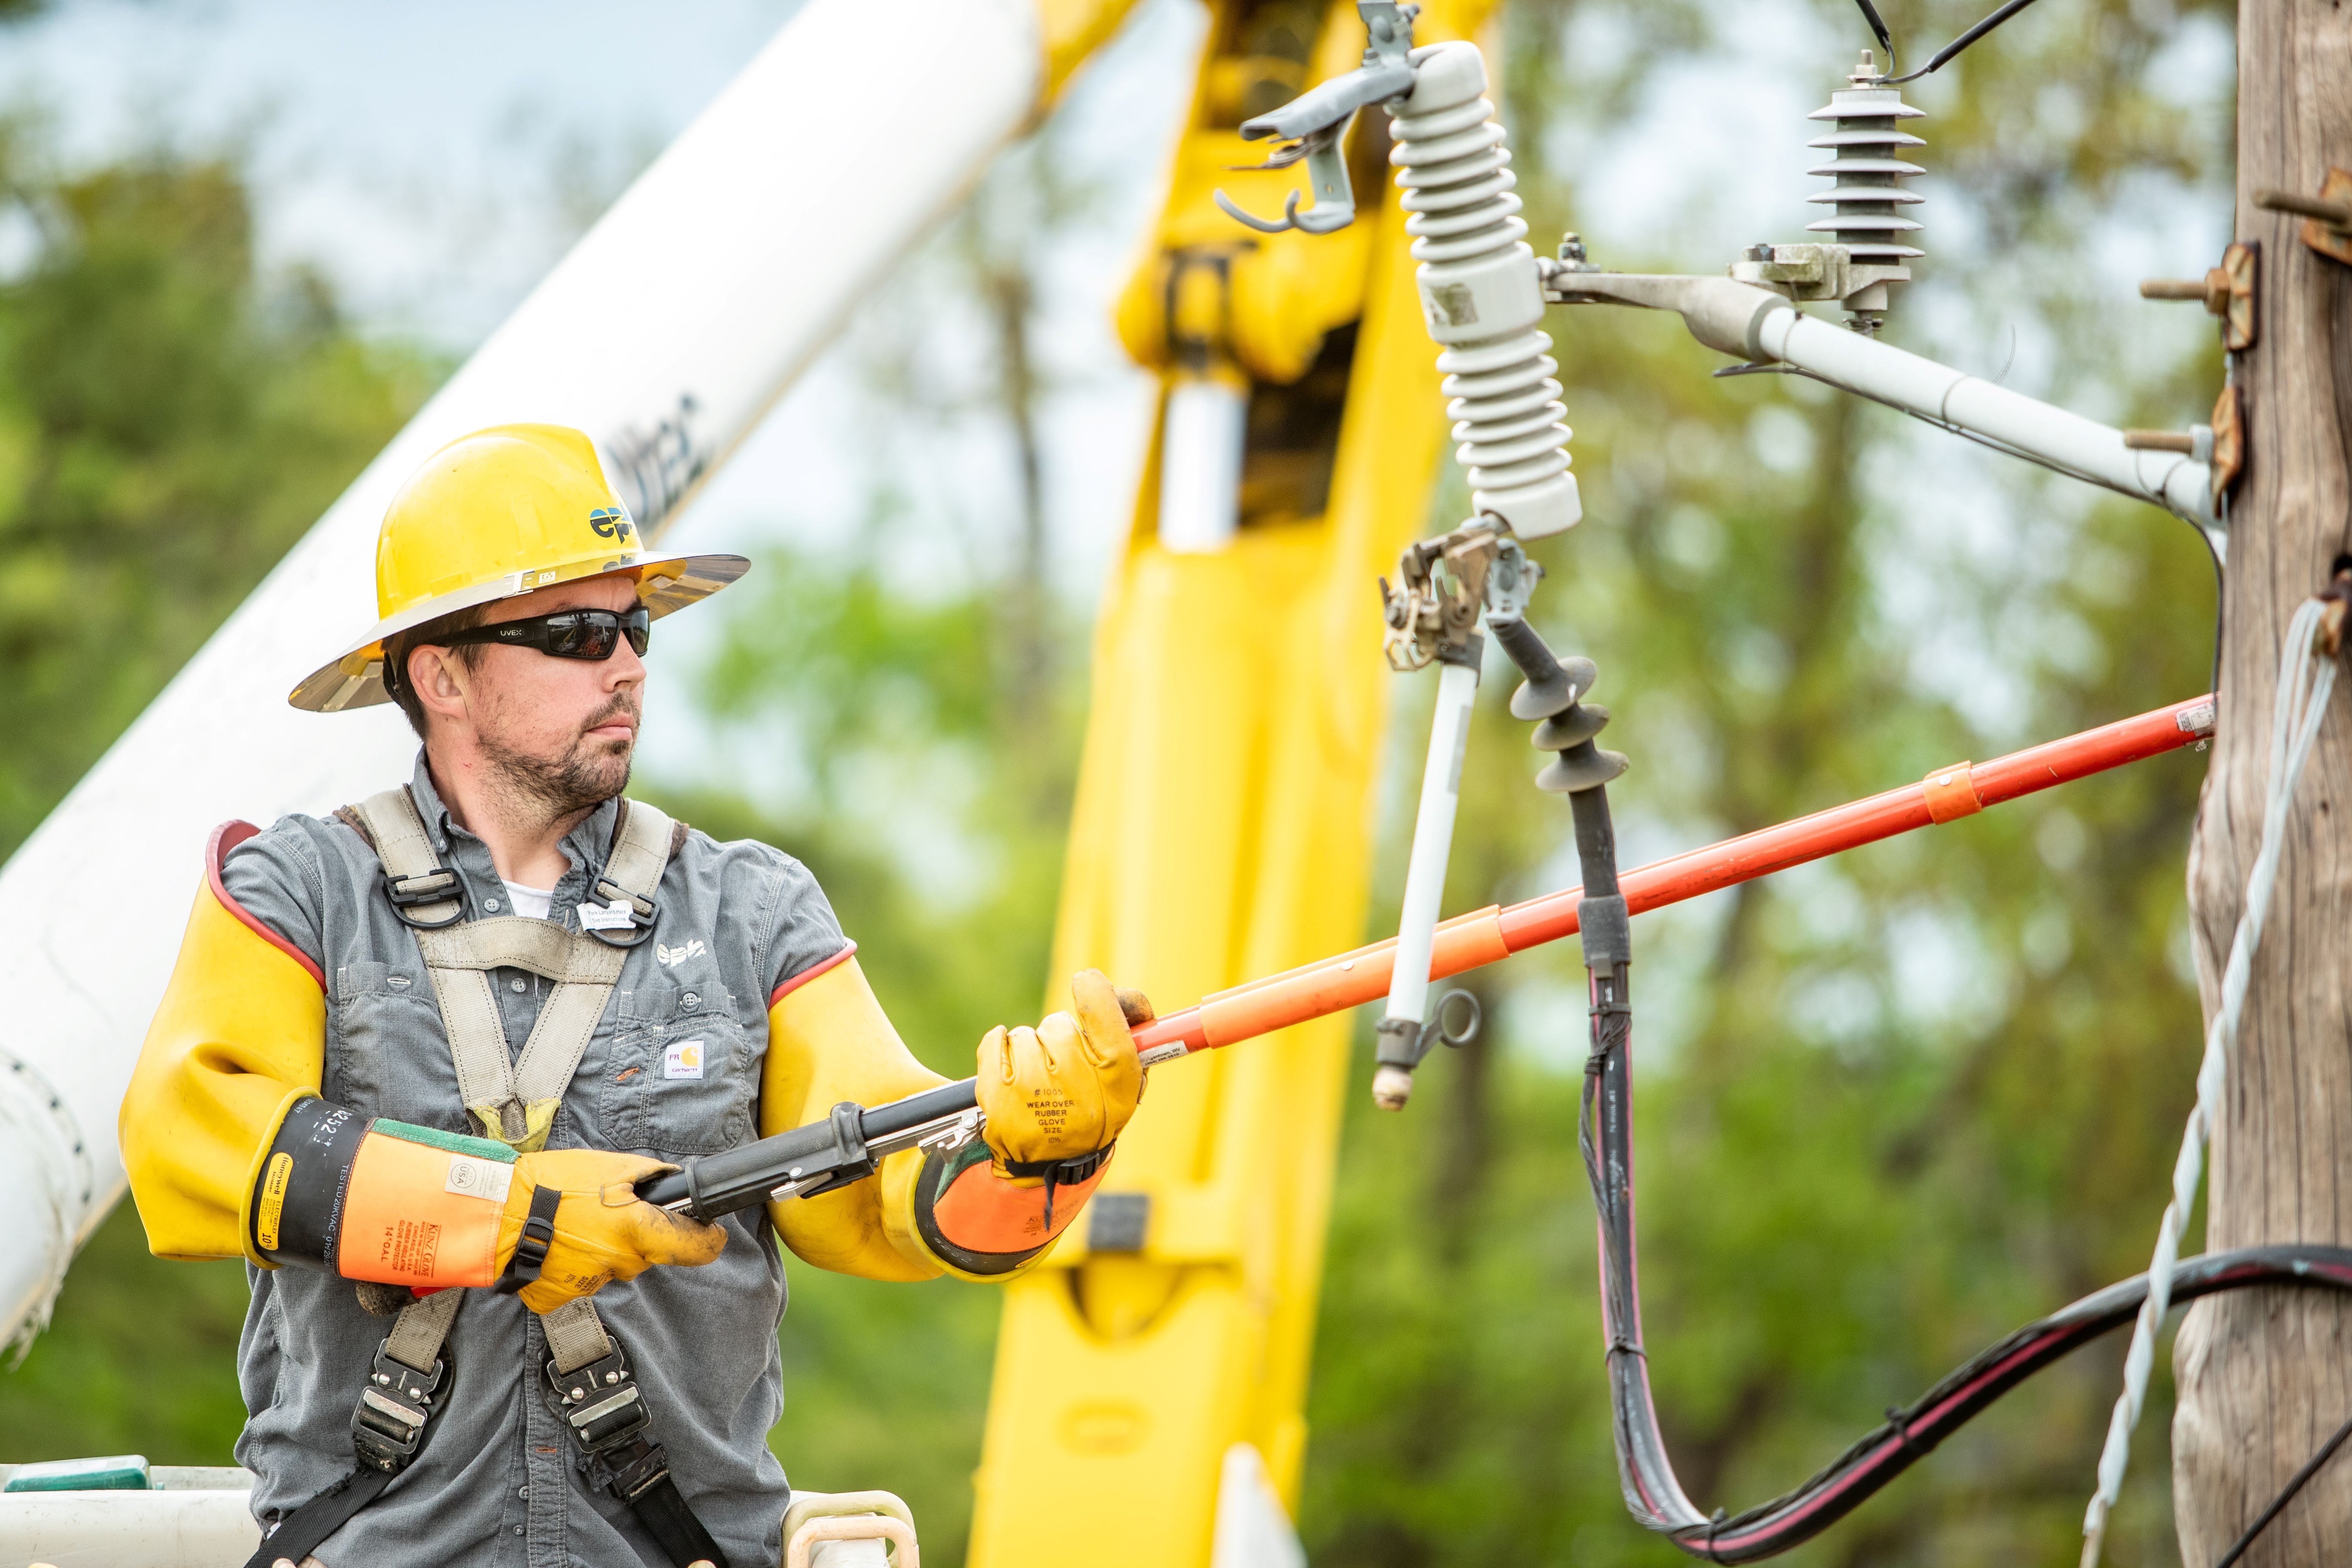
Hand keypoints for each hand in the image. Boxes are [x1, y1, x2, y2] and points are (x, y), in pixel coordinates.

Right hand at [499, 1149, 725, 1312]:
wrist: (498, 1211)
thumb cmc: (551, 1184)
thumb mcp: (610, 1166)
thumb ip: (649, 1176)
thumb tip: (674, 1180)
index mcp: (637, 1231)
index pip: (696, 1249)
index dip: (708, 1239)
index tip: (710, 1232)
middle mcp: (620, 1263)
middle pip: (647, 1254)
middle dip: (638, 1235)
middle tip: (611, 1211)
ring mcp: (591, 1284)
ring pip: (614, 1266)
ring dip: (605, 1247)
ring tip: (578, 1222)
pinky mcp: (562, 1297)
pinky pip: (582, 1280)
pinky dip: (576, 1263)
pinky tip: (559, 1242)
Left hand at [976, 969, 1149, 1177]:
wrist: (1050, 1164)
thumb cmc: (1093, 1111)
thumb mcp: (1126, 1079)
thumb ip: (1130, 1029)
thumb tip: (1107, 984)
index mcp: (1117, 1075)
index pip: (1102, 1006)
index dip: (1094, 989)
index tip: (1088, 984)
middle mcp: (1075, 1082)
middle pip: (1059, 1023)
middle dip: (1061, 1038)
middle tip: (1065, 1067)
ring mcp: (1032, 1091)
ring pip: (1026, 1035)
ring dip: (1031, 1050)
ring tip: (1040, 1082)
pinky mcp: (997, 1097)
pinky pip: (995, 1041)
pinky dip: (1000, 1047)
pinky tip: (1012, 1069)